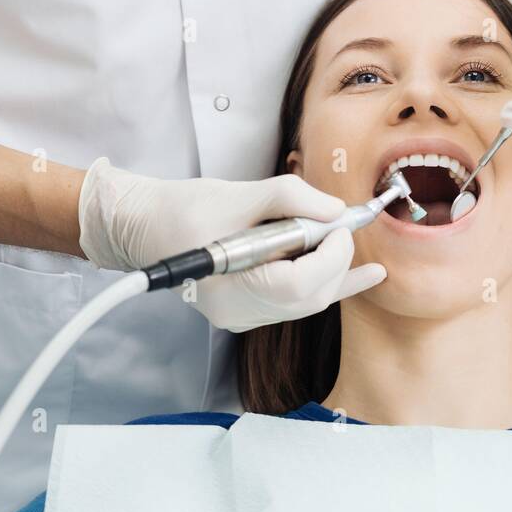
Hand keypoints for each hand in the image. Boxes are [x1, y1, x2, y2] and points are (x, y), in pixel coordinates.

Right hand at [78, 159, 386, 332]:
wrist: (147, 226)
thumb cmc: (184, 209)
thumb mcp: (238, 194)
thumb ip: (289, 198)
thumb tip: (335, 209)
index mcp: (228, 289)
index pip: (297, 286)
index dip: (329, 255)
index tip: (339, 223)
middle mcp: (237, 313)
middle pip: (308, 298)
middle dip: (335, 261)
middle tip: (343, 225)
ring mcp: (243, 317)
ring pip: (308, 302)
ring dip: (333, 270)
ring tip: (356, 244)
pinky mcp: (249, 308)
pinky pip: (297, 301)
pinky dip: (326, 281)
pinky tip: (363, 275)